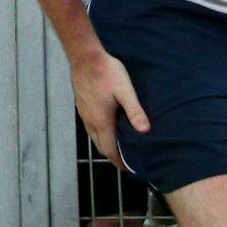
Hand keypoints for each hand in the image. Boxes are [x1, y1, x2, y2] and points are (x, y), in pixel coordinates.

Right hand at [70, 49, 148, 169]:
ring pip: (94, 137)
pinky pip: (90, 128)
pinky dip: (99, 134)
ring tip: (119, 146)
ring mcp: (84, 114)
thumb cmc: (107, 73)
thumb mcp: (125, 91)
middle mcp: (91, 122)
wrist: (85, 58)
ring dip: (105, 145)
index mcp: (102, 122)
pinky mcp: (81, 106)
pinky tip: (107, 127)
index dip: (119, 162)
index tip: (129, 168)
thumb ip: (135, 111)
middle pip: (101, 147)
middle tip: (126, 160)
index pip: (109, 150)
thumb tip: (146, 131)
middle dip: (113, 156)